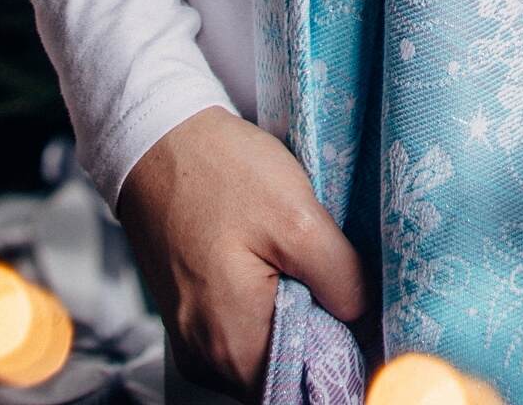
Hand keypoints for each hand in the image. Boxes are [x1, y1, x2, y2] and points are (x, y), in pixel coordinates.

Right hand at [114, 105, 367, 401]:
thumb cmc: (220, 172)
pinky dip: (267, 311)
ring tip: (304, 266)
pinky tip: (277, 268)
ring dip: (294, 321)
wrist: (158, 142)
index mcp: (235, 343)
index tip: (362, 314)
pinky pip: (240, 335)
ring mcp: (194, 341)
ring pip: (263, 354)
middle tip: (338, 280)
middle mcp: (208, 358)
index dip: (343, 354)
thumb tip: (365, 314)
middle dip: (319, 334)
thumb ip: (341, 277)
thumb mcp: (298, 216)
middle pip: (284, 373)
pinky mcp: (189, 320)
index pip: (305, 384)